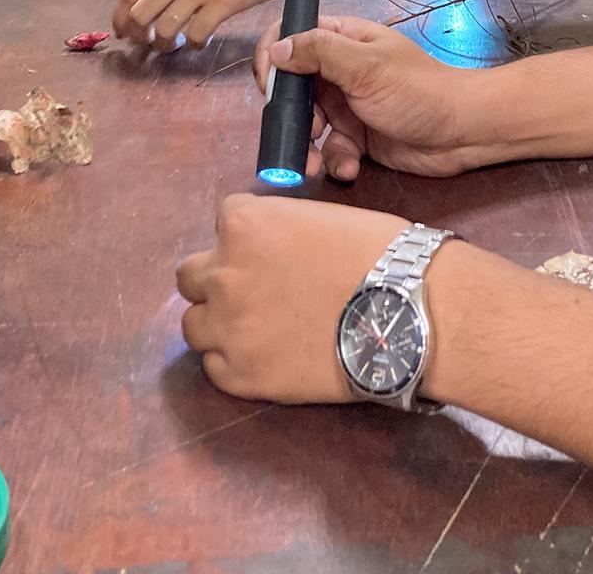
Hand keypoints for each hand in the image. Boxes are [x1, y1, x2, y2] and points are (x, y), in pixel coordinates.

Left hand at [113, 0, 293, 47]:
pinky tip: (200, 41)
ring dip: (164, 44)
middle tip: (145, 43)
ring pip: (165, 29)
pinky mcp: (224, 3)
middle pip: (140, 14)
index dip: (121, 17)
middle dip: (138, 35)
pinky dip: (194, 44)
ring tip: (173, 45)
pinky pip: (196, 35)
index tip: (123, 30)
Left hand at [178, 194, 408, 401]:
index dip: (248, 237)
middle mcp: (223, 273)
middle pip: (189, 276)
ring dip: (218, 322)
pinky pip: (214, 367)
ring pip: (193, 325)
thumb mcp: (316, 217)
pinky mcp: (240, 375)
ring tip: (256, 328)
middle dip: (217, 279)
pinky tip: (266, 355)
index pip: (223, 221)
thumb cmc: (374, 252)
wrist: (402, 311)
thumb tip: (267, 247)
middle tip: (254, 290)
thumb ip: (276, 230)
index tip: (272, 251)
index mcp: (243, 224)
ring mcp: (228, 327)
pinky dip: (233, 361)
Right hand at [252, 14, 489, 178]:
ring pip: (307, 124)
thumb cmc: (418, 90)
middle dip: (288, 114)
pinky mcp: (356, 137)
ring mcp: (347, 105)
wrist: (463, 133)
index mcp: (342, 40)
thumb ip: (320, 53)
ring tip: (316, 164)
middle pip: (292, 87)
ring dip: (307, 146)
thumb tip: (276, 49)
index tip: (269, 85)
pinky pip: (330, 149)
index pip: (292, 36)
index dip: (273, 57)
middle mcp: (339, 70)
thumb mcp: (367, 67)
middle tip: (301, 131)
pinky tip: (352, 167)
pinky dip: (335, 161)